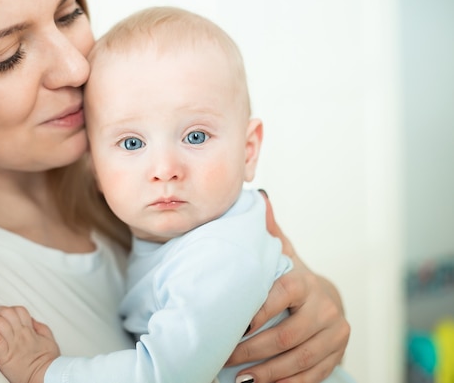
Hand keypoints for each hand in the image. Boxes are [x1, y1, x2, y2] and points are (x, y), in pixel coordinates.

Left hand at [0, 306, 59, 382]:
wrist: (45, 375)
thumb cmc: (48, 361)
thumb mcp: (49, 340)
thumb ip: (41, 328)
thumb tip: (32, 320)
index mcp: (30, 330)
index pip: (19, 311)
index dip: (8, 308)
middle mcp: (21, 334)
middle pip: (7, 314)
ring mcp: (13, 344)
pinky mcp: (5, 356)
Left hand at [225, 190, 349, 382]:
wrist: (325, 298)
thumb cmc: (291, 277)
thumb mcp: (280, 253)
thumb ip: (267, 231)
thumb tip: (258, 197)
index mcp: (304, 282)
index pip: (279, 297)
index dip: (256, 313)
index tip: (231, 325)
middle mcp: (325, 308)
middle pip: (287, 336)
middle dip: (252, 350)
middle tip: (223, 358)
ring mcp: (335, 333)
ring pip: (300, 360)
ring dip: (267, 373)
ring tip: (238, 379)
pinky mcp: (337, 354)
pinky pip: (313, 375)